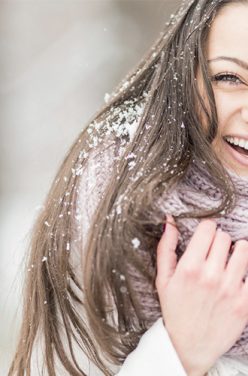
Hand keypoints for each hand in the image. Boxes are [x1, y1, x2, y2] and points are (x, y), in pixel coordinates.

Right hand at [156, 215, 247, 375]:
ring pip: (243, 250)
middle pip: (225, 237)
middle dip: (219, 241)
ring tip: (227, 262)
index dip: (206, 229)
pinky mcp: (245, 302)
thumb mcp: (163, 279)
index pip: (208, 228)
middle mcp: (211, 276)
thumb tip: (169, 221)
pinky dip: (245, 272)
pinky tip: (235, 277)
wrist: (189, 346)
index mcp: (190, 268)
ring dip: (235, 252)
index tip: (205, 236)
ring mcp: (230, 289)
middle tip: (213, 253)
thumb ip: (166, 247)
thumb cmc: (175, 310)